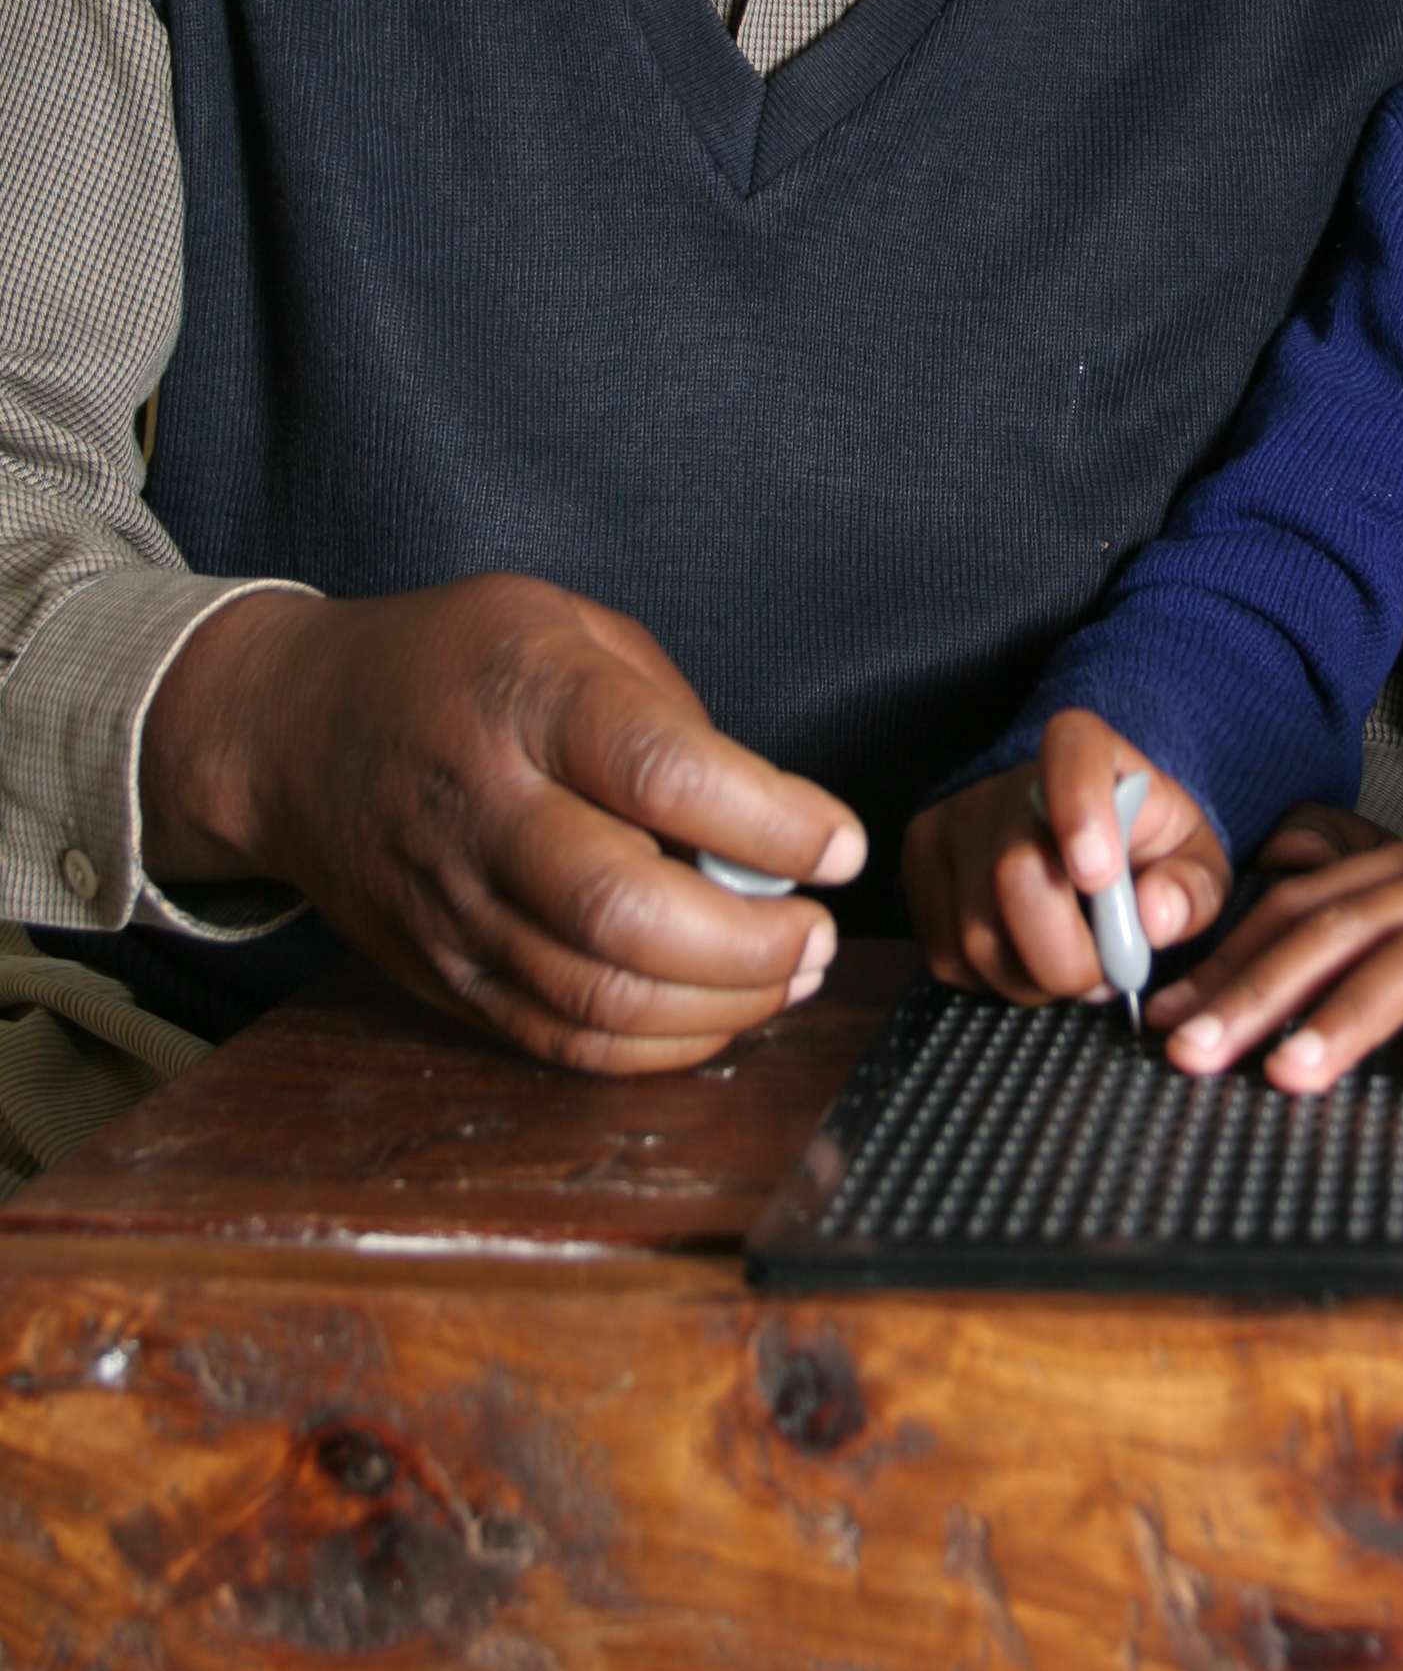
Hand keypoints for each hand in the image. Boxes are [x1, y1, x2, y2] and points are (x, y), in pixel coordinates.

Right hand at [138, 577, 866, 1073]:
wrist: (293, 733)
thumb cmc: (450, 666)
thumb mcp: (565, 625)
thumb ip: (669, 712)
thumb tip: (769, 819)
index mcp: (528, 699)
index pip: (661, 773)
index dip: (770, 822)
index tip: (840, 843)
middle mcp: (486, 810)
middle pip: (623, 912)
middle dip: (751, 943)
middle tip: (820, 931)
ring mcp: (457, 906)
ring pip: (598, 996)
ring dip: (721, 1005)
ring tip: (789, 973)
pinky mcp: (447, 975)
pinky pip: (561, 1039)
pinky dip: (658, 1045)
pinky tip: (717, 1010)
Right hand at [902, 706, 1229, 1005]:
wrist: (1077, 830)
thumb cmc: (1140, 842)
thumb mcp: (1191, 857)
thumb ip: (1191, 888)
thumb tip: (1157, 919)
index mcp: (1083, 749)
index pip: (1072, 756)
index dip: (1081, 811)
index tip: (1100, 872)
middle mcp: (1003, 781)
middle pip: (1016, 876)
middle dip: (1069, 956)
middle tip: (1107, 973)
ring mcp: (951, 821)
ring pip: (977, 934)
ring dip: (1034, 979)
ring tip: (1072, 966)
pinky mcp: (919, 866)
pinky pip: (947, 955)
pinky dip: (994, 982)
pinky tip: (1027, 961)